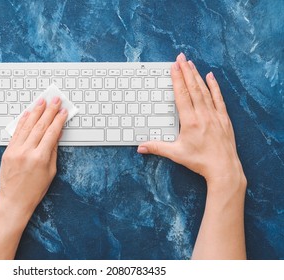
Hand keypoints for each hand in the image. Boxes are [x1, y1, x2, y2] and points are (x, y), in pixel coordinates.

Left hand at [0, 96, 66, 224]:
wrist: (14, 201)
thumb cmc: (34, 190)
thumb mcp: (50, 171)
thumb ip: (53, 151)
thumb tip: (57, 134)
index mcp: (40, 158)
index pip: (52, 133)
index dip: (59, 120)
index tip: (63, 111)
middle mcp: (27, 151)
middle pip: (40, 126)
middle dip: (49, 111)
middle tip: (55, 100)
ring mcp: (16, 150)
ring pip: (27, 126)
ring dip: (35, 111)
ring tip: (42, 101)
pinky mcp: (8, 151)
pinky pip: (16, 132)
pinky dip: (22, 121)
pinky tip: (28, 113)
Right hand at [138, 53, 245, 188]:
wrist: (223, 168)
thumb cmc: (200, 161)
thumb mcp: (176, 154)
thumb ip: (157, 148)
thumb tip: (140, 148)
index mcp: (190, 121)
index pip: (182, 95)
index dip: (177, 79)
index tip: (174, 67)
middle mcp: (203, 115)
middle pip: (193, 88)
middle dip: (186, 71)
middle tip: (181, 58)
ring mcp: (214, 115)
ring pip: (205, 91)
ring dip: (197, 76)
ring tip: (191, 63)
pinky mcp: (223, 118)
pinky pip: (218, 98)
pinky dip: (214, 86)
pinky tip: (211, 77)